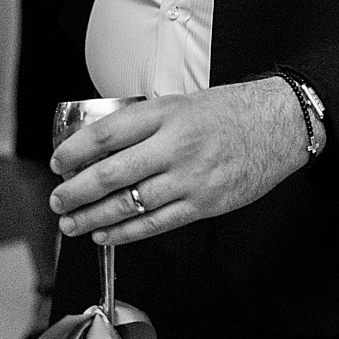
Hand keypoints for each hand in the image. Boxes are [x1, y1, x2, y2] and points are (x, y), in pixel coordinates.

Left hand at [50, 78, 307, 244]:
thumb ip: (147, 124)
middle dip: (76, 191)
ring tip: (72, 223)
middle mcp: (176, 145)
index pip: (107, 134)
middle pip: (111, 173)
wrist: (280, 124)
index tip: (58, 163)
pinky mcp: (204, 204)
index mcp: (167, 113)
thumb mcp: (184, 103)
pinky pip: (155, 224)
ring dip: (93, 217)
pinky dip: (125, 232)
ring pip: (129, 204)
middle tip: (58, 200)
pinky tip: (105, 234)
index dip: (75, 151)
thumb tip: (102, 148)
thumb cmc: (231, 112)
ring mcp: (191, 177)